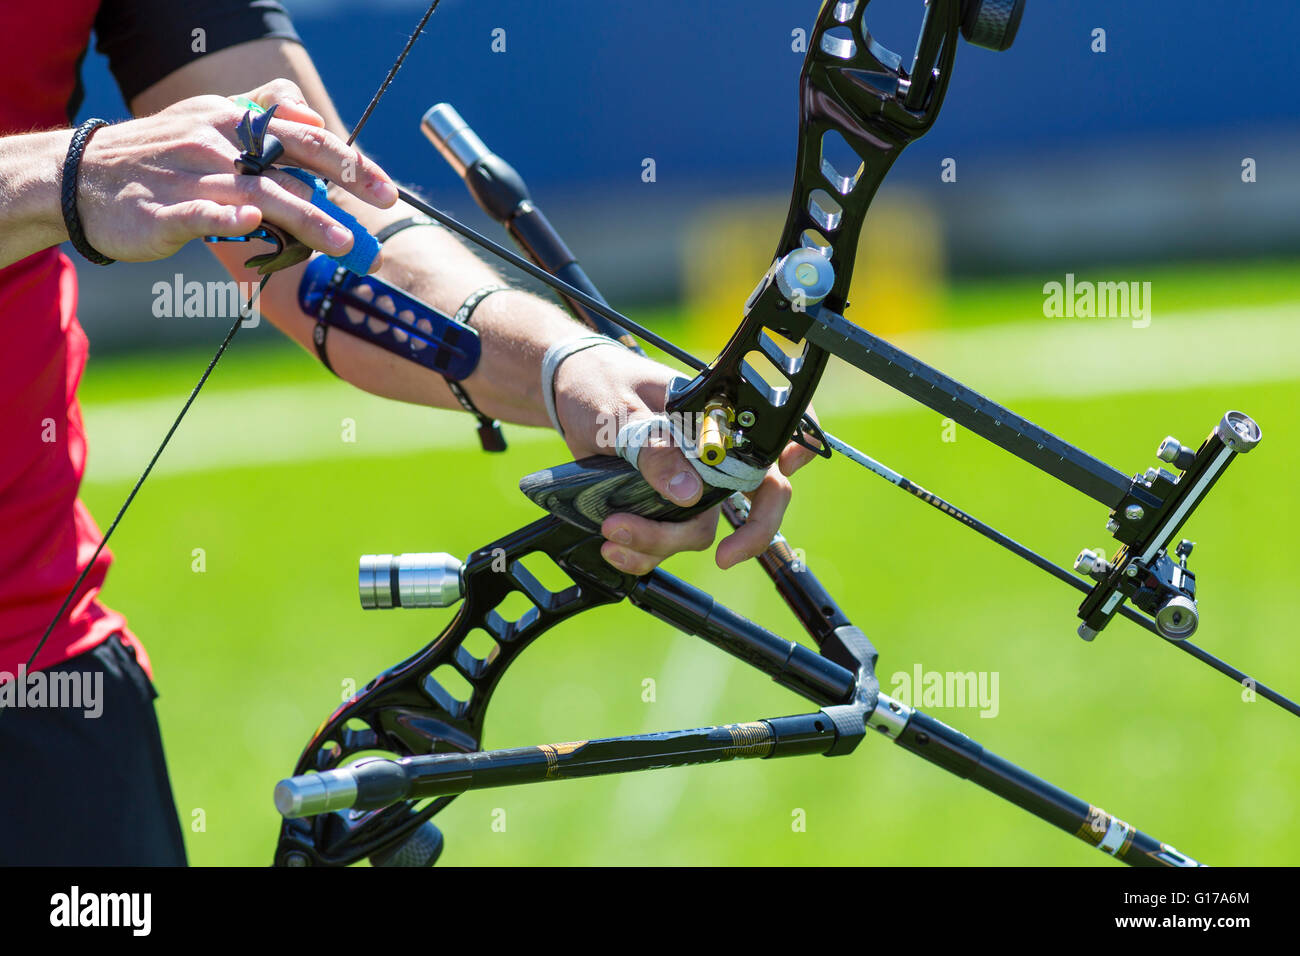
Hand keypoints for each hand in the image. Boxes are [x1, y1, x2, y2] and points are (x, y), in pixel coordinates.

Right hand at [75, 79, 395, 262]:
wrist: (79, 179)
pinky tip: (252, 222)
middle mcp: (218, 142)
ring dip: (307, 217)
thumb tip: (311, 116)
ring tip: (345, 242)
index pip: (304, 135)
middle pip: (292, 156)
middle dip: (344, 180)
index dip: (349, 161)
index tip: (386, 188)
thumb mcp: (207, 120)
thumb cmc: (156, 156)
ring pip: (259, 192)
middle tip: (382, 207)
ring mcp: (191, 176)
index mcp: (233, 121)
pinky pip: (201, 213)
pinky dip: (227, 215)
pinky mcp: (163, 211)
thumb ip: (260, 114)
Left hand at [552, 344, 818, 573]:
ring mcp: (686, 481)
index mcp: (714, 416)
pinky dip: (641, 553)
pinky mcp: (659, 504)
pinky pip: (664, 542)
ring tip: (613, 532)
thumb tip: (688, 492)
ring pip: (700, 529)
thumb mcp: (620, 411)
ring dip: (661, 543)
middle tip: (724, 558)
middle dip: (746, 536)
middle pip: (752, 501)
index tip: (787, 472)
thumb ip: (654, 449)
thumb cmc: (599, 383)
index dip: (796, 451)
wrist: (564, 395)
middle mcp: (710, 452)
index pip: (774, 431)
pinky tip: (614, 546)